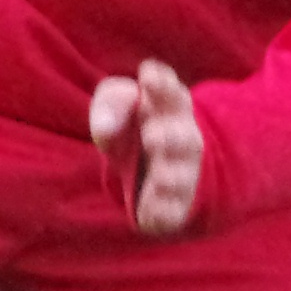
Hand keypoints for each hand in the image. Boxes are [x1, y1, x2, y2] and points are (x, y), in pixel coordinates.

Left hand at [90, 59, 202, 236]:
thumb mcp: (116, 107)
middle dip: (171, 137)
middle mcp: (182, 140)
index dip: (162, 85)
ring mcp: (182, 174)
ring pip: (183, 176)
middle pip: (184, 138)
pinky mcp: (173, 206)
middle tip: (152, 136)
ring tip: (160, 177)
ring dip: (172, 176)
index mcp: (170, 109)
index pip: (171, 93)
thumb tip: (106, 126)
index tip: (149, 77)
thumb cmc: (133, 127)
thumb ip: (111, 103)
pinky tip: (152, 213)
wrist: (155, 167)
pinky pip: (172, 212)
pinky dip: (163, 213)